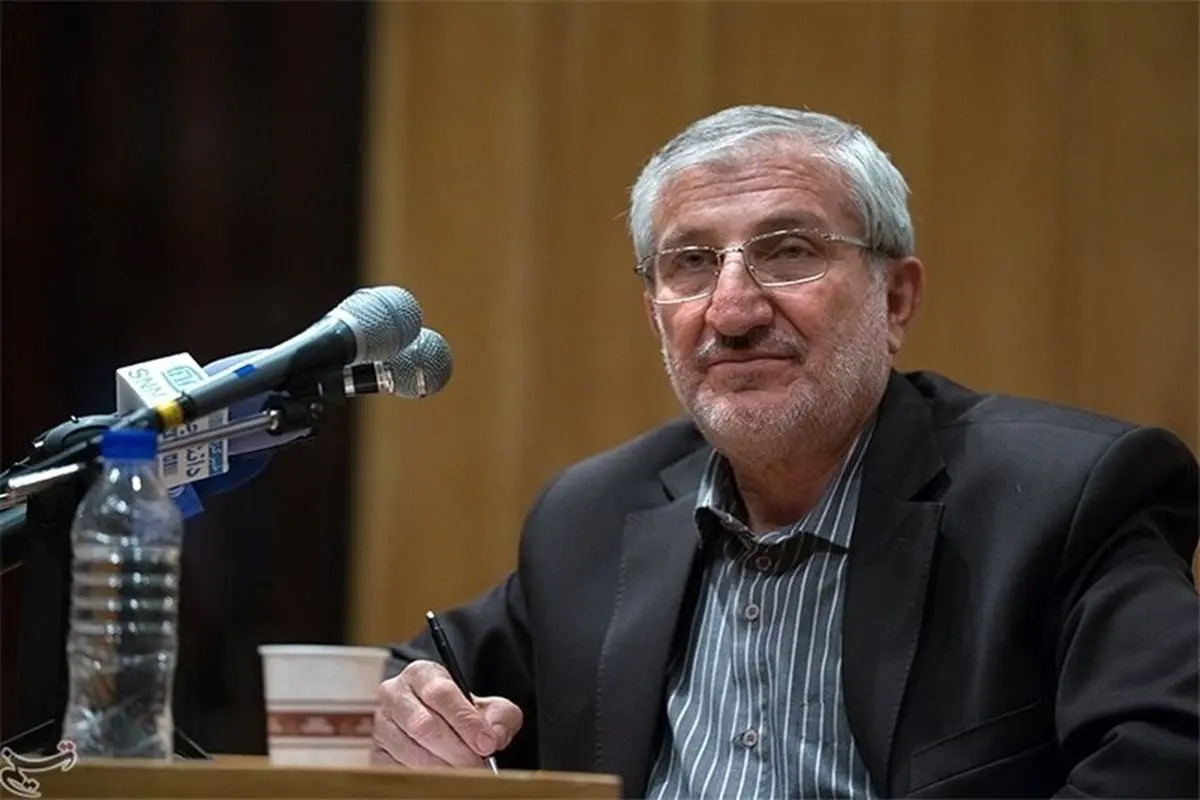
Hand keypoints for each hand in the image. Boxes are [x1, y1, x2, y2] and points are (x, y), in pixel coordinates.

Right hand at [371, 660, 522, 768]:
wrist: (433, 726)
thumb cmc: (459, 715)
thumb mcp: (486, 707)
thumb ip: (500, 716)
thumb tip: (495, 735)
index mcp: (421, 674)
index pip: (441, 693)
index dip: (466, 721)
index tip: (487, 744)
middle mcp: (394, 694)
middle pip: (424, 725)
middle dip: (456, 750)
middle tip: (478, 766)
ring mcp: (381, 724)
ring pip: (410, 751)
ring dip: (442, 768)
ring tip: (465, 775)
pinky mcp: (375, 753)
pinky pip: (397, 769)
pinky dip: (424, 778)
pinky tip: (443, 779)